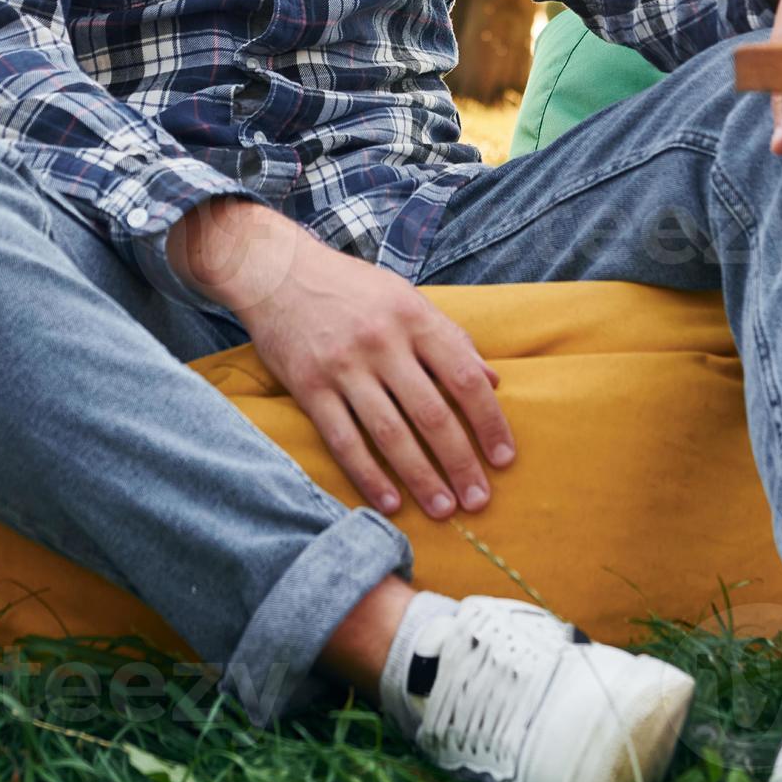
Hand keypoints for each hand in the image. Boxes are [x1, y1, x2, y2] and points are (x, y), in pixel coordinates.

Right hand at [174, 199, 513, 520]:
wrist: (278, 272)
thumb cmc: (352, 288)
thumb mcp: (407, 299)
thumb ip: (450, 338)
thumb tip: (493, 381)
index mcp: (415, 318)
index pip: (464, 377)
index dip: (489, 422)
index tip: (504, 457)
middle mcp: (383, 343)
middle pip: (432, 414)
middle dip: (460, 463)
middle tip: (478, 500)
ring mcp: (344, 367)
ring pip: (390, 434)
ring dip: (421, 478)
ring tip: (443, 509)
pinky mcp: (309, 387)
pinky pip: (344, 440)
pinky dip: (368, 476)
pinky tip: (390, 502)